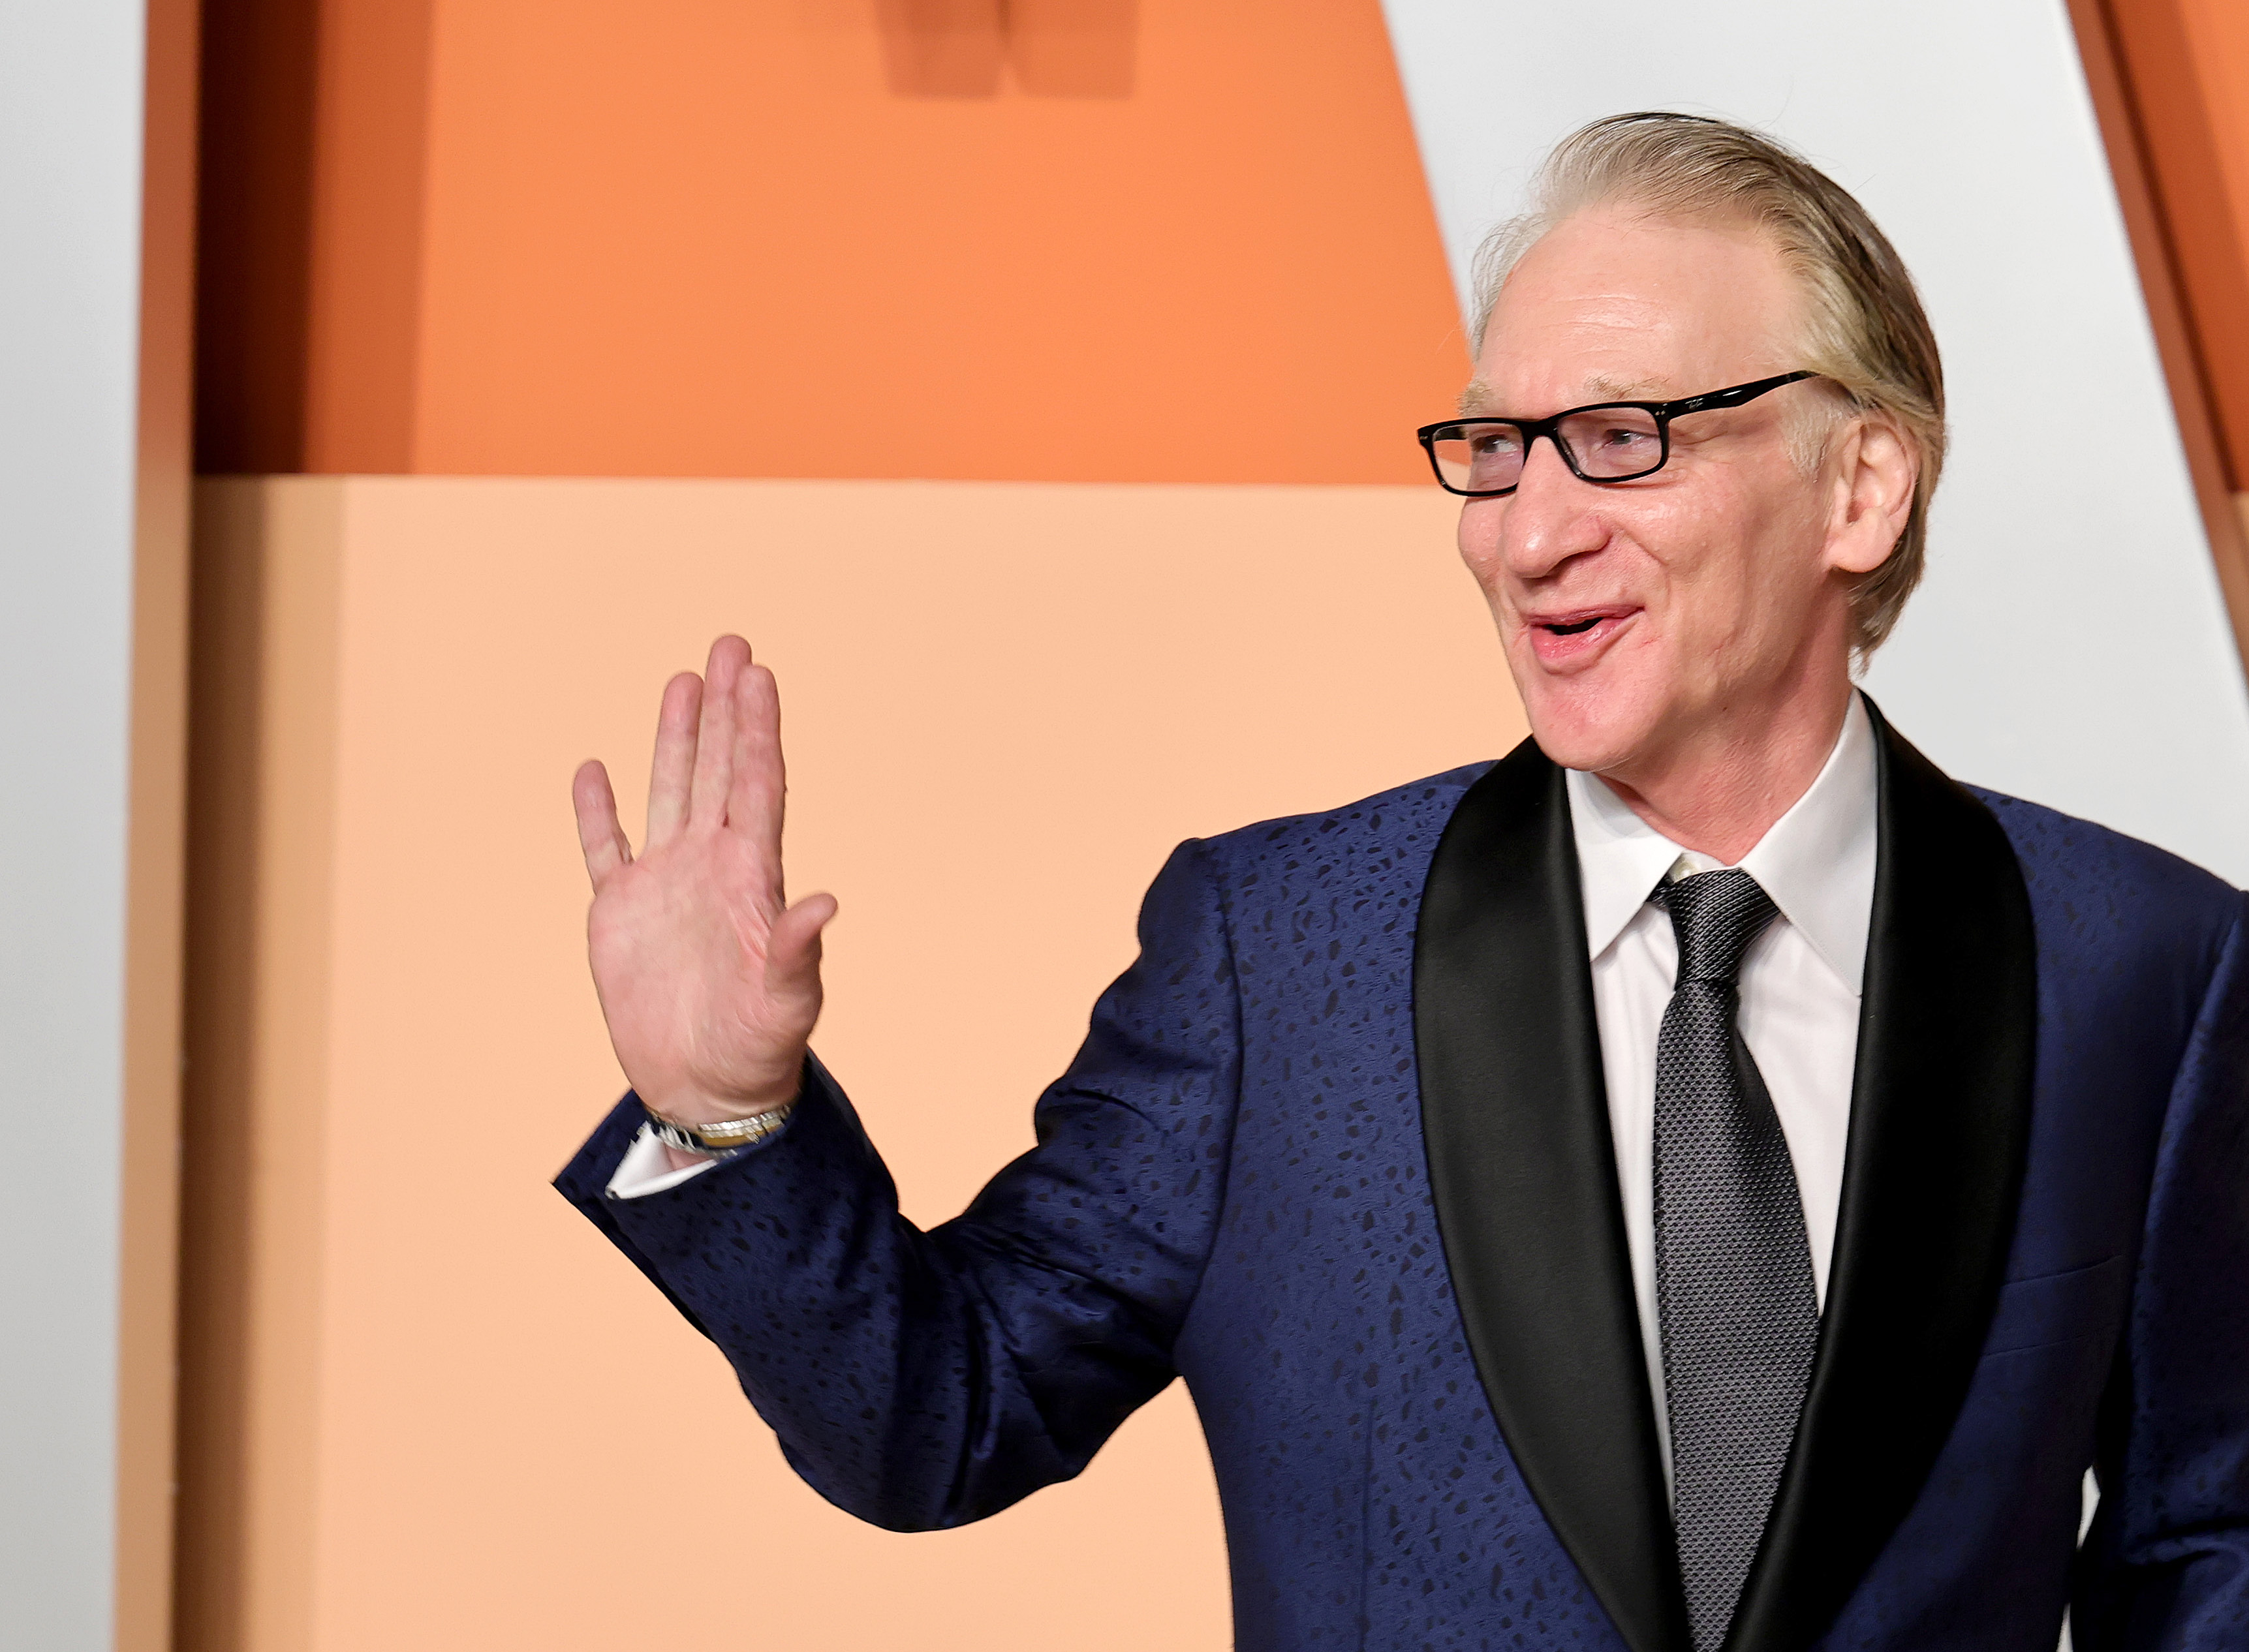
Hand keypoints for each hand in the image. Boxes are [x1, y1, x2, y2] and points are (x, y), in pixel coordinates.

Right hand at [572, 636, 836, 1127]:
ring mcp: (665, 885)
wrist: (708, 1093)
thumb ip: (798, 951)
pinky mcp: (620, 914)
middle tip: (731, 645)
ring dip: (674, 739)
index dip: (758, 730)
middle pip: (718, 770)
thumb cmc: (759, 1050)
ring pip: (669, 792)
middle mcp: (711, 867)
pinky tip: (594, 769)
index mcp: (752, 879)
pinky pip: (605, 850)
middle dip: (724, 709)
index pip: (757, 786)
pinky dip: (597, 813)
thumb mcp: (788, 1003)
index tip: (759, 675)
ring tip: (682, 680)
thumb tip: (824, 902)